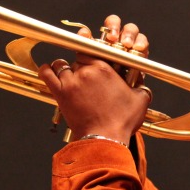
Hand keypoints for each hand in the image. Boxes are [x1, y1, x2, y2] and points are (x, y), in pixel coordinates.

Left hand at [38, 15, 151, 143]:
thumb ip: (141, 89)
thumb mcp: (139, 101)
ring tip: (69, 75)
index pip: (93, 50)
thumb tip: (142, 87)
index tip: (93, 59)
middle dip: (81, 64)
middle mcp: (87, 71)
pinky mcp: (61, 93)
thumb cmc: (121, 121)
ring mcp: (72, 82)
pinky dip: (47, 69)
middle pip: (78, 58)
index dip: (92, 55)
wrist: (105, 138)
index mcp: (105, 68)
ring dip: (64, 68)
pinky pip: (47, 73)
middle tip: (85, 75)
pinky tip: (49, 70)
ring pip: (62, 65)